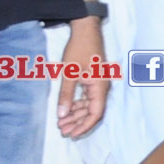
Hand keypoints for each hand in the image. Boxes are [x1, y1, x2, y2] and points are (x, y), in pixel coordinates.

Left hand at [57, 18, 107, 137]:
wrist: (86, 29)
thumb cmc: (79, 48)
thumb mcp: (69, 73)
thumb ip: (66, 95)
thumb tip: (62, 115)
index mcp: (100, 87)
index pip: (95, 114)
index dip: (84, 126)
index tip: (72, 134)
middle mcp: (102, 88)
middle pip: (92, 112)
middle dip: (77, 122)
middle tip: (62, 130)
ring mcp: (98, 84)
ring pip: (89, 105)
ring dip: (76, 114)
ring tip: (61, 122)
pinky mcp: (93, 79)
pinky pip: (87, 97)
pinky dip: (77, 104)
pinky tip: (66, 110)